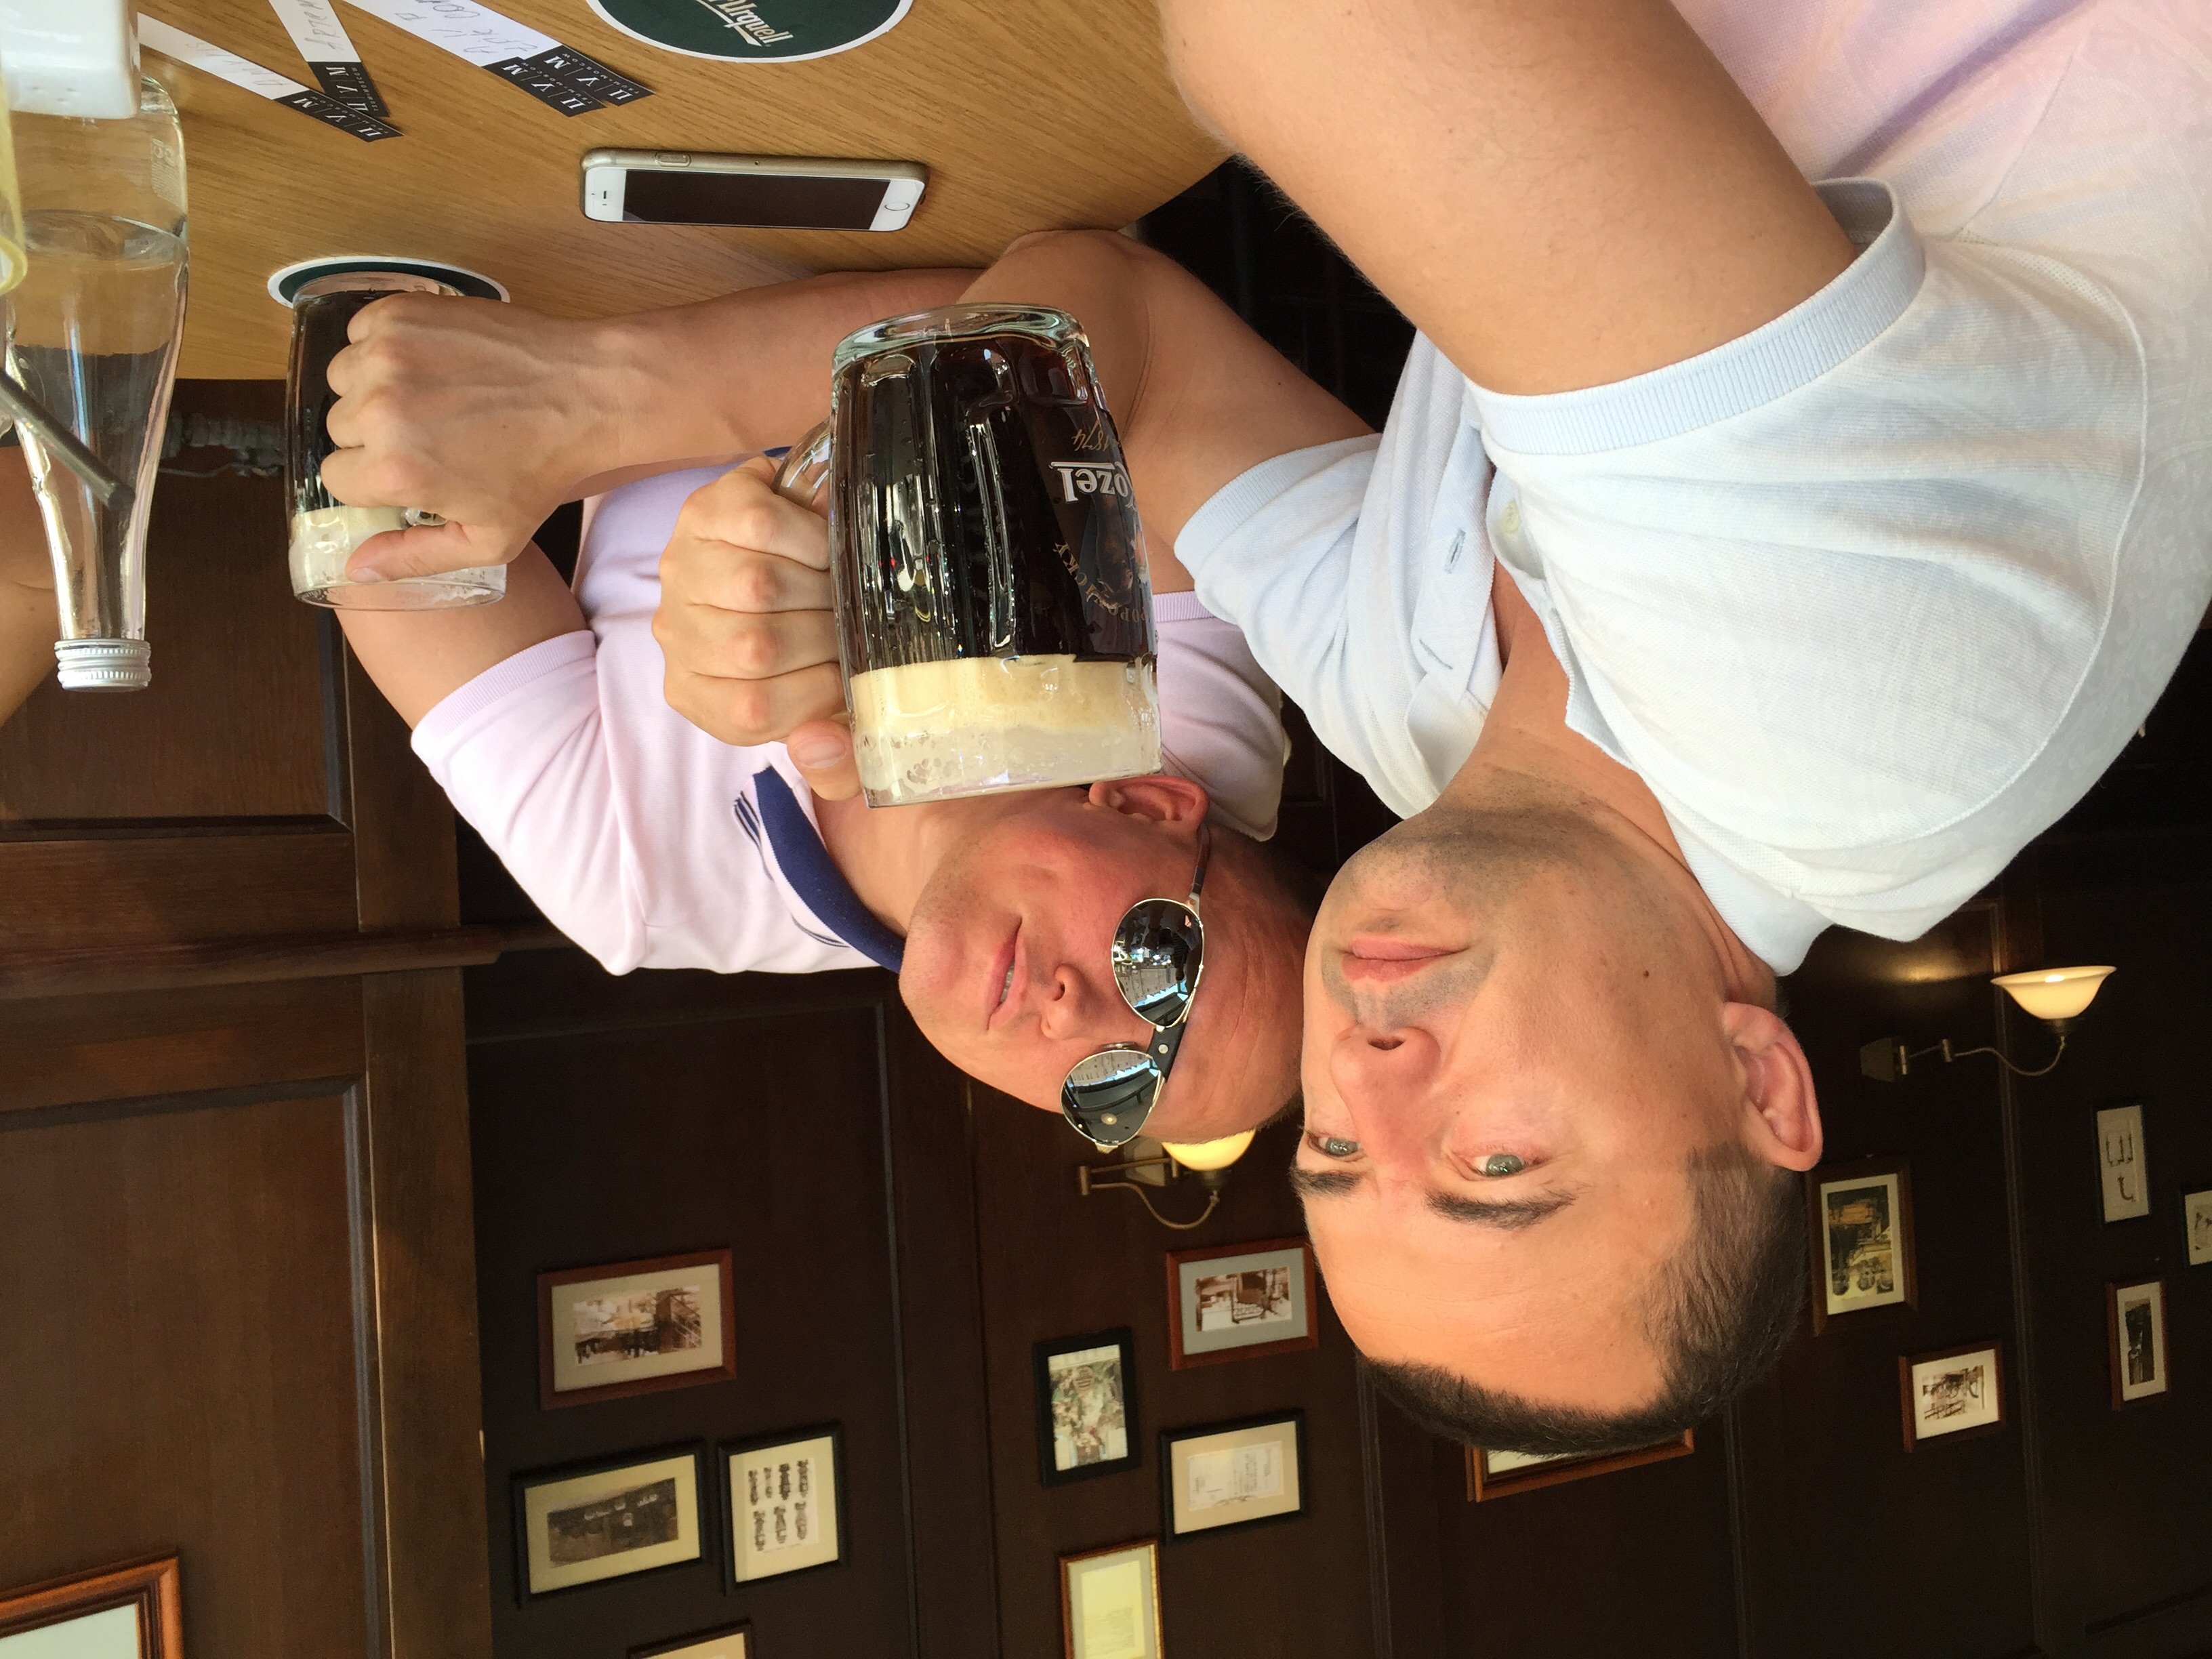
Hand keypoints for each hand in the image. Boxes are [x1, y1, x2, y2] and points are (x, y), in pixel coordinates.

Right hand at [319, 294, 611, 580]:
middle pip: (340, 429)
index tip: (415, 470)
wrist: (584, 393)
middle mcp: (379, 409)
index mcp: (393, 469)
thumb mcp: (489, 539)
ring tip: (430, 397)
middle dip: (376, 436)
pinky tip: (428, 363)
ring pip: (344, 379)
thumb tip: (355, 570)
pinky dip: (381, 345)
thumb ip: (415, 557)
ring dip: (374, 388)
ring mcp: (387, 354)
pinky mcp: (400, 312)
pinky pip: (359, 333)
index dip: (376, 479)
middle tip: (432, 433)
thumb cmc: (541, 470)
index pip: (337, 479)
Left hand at [654, 459, 861, 796]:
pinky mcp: (701, 512)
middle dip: (827, 631)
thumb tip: (817, 745)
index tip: (851, 668)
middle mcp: (678, 636)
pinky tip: (820, 545)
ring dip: (820, 584)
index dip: (821, 689)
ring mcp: (683, 571)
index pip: (754, 711)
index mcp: (701, 698)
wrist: (800, 551)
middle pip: (758, 645)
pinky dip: (808, 536)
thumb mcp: (830, 719)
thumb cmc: (813, 641)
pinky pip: (761, 525)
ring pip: (760, 585)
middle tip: (851, 620)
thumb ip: (837, 765)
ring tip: (837, 583)